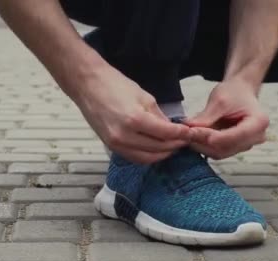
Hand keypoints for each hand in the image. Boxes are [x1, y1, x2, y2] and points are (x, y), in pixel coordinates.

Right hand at [72, 65, 191, 163]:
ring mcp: (116, 144)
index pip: (166, 133)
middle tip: (185, 140)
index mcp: (134, 120)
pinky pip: (134, 157)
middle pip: (158, 148)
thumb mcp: (144, 96)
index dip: (181, 135)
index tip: (190, 133)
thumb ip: (159, 116)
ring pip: (147, 158)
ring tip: (173, 146)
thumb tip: (172, 130)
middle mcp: (124, 136)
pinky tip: (157, 149)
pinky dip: (148, 156)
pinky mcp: (111, 147)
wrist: (87, 85)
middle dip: (175, 145)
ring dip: (163, 154)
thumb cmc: (114, 85)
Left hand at [184, 79, 268, 159]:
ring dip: (201, 145)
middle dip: (204, 141)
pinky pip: (217, 151)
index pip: (237, 135)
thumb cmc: (234, 92)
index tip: (196, 132)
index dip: (216, 137)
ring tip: (187, 133)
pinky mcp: (235, 148)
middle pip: (227, 147)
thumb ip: (207, 116)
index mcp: (259, 122)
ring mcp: (246, 145)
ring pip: (220, 152)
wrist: (240, 92)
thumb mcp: (220, 99)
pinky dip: (203, 145)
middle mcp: (256, 138)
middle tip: (185, 132)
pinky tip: (193, 136)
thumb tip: (190, 128)